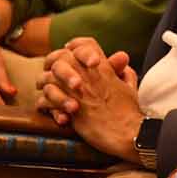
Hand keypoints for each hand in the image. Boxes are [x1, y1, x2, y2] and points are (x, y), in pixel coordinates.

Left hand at [38, 38, 143, 159]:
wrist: (128, 132)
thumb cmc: (130, 112)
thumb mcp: (131, 88)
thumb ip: (126, 74)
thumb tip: (123, 66)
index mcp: (103, 69)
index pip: (85, 44)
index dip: (75, 46)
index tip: (69, 51)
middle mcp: (87, 76)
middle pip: (62, 58)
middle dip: (53, 63)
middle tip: (51, 71)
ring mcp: (76, 93)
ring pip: (48, 78)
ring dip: (45, 84)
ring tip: (48, 91)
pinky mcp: (68, 111)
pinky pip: (45, 101)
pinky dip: (45, 105)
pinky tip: (51, 110)